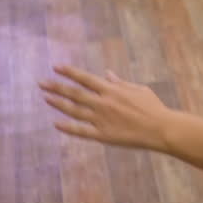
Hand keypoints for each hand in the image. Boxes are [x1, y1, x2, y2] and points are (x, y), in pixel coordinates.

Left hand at [40, 65, 172, 149]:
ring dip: (58, 104)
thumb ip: (120, 83)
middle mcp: (103, 103)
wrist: (160, 128)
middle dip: (56, 87)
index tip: (56, 67)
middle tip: (41, 83)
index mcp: (112, 90)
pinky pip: (81, 131)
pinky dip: (68, 127)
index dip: (70, 72)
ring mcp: (101, 119)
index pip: (85, 78)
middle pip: (75, 93)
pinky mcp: (103, 135)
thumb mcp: (138, 89)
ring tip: (46, 98)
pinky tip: (56, 123)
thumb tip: (107, 74)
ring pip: (74, 111)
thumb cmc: (153, 107)